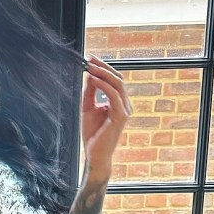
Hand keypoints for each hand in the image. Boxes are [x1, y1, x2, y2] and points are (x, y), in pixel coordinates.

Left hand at [80, 54, 131, 179]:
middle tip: (90, 59)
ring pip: (117, 84)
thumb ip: (90, 92)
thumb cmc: (93, 134)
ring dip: (103, 74)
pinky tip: (93, 80)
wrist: (95, 155)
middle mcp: (125, 104)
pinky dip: (103, 86)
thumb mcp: (88, 108)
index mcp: (119, 102)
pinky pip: (113, 96)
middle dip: (103, 67)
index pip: (114, 80)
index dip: (103, 68)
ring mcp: (125, 110)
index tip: (90, 59)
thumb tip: (89, 75)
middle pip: (118, 78)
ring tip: (90, 67)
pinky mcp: (121, 117)